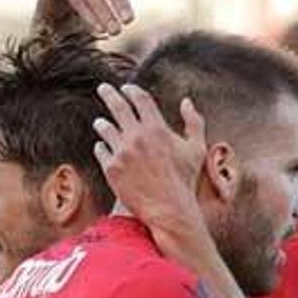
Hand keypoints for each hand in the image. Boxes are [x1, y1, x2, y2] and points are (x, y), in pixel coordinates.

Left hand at [93, 83, 205, 227]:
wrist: (168, 209)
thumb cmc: (185, 180)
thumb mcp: (196, 149)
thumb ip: (194, 122)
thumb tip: (187, 102)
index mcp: (157, 129)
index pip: (140, 99)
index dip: (132, 90)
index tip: (126, 88)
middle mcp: (136, 137)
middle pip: (118, 107)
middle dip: (109, 94)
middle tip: (103, 88)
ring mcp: (121, 153)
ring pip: (105, 129)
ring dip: (103, 123)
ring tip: (100, 122)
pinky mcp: (111, 169)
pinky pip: (101, 151)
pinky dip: (102, 146)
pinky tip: (102, 146)